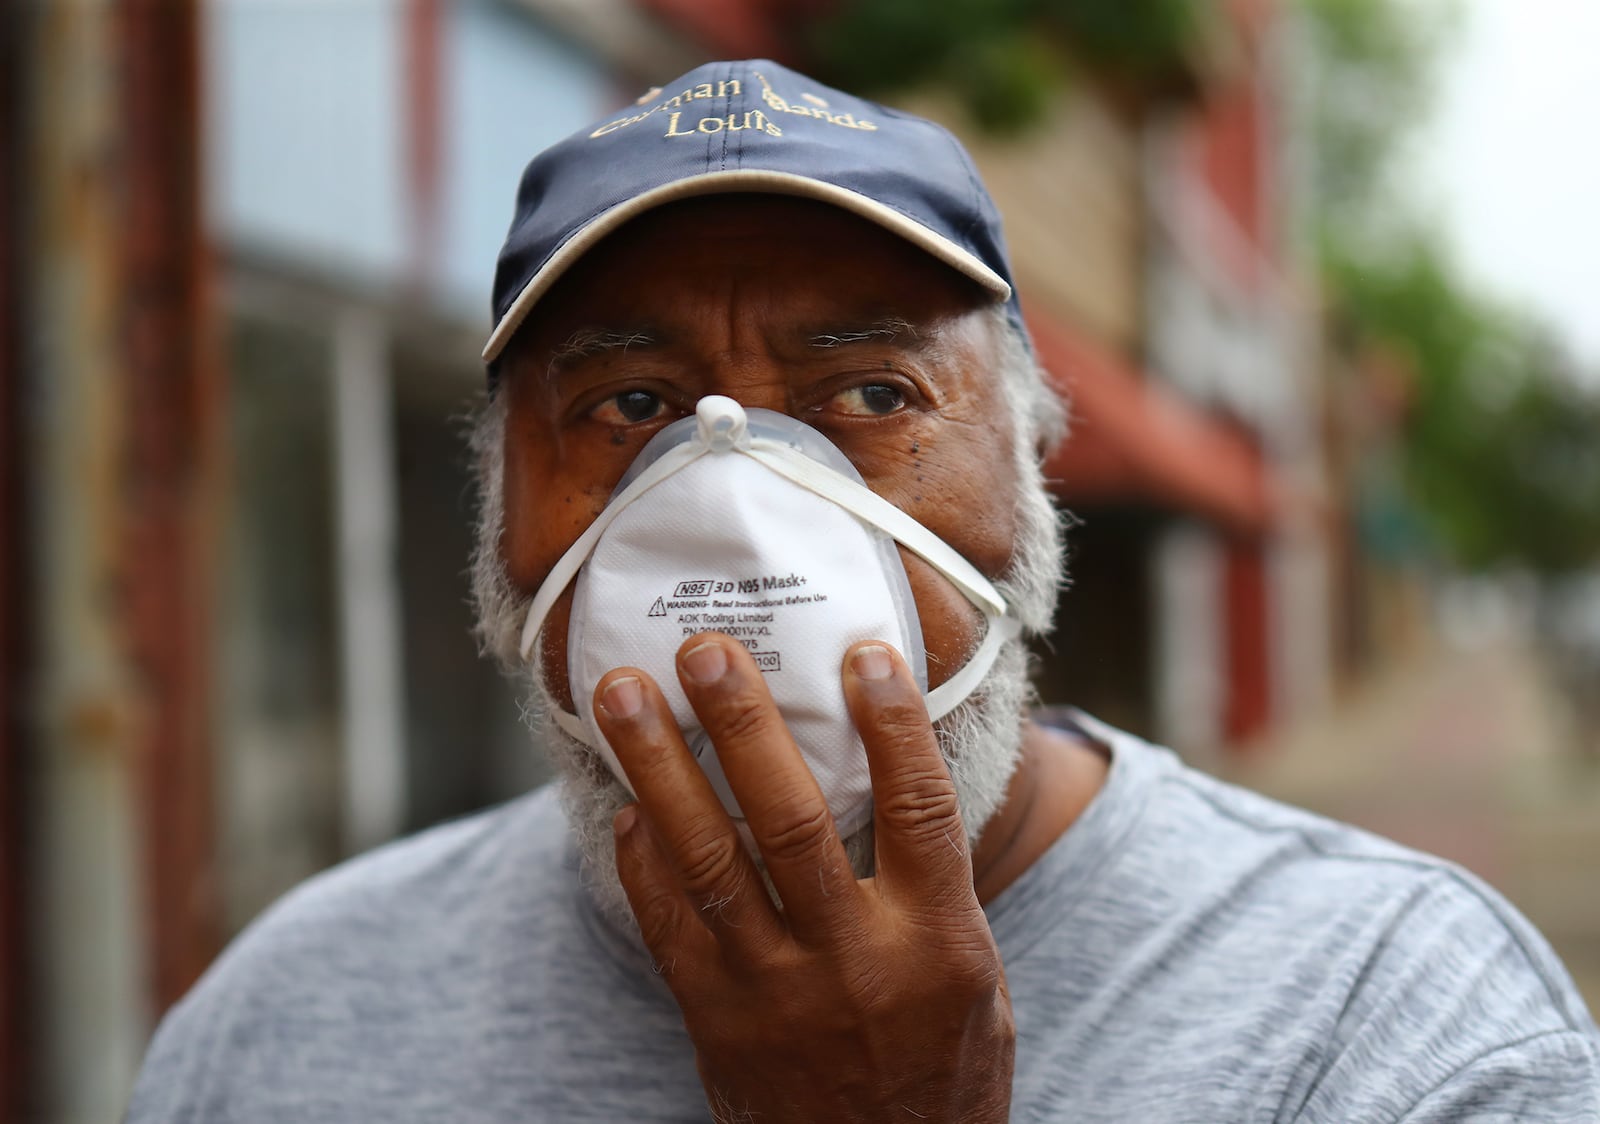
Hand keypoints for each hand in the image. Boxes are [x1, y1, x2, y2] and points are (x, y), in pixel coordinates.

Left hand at [592, 633, 1013, 1123]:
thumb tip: (892, 771)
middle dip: (742, 727)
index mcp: (937, 943)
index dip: (891, 724)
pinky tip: (628, 801)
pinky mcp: (716, 1023)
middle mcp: (855, 962)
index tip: (864, 653)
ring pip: (709, 863)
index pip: (916, 810)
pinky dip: (642, 859)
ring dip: (661, 770)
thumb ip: (932, 887)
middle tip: (703, 650)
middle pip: (791, 822)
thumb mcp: (975, 980)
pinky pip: (667, 928)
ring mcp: (776, 995)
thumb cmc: (939, 1069)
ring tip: (624, 697)